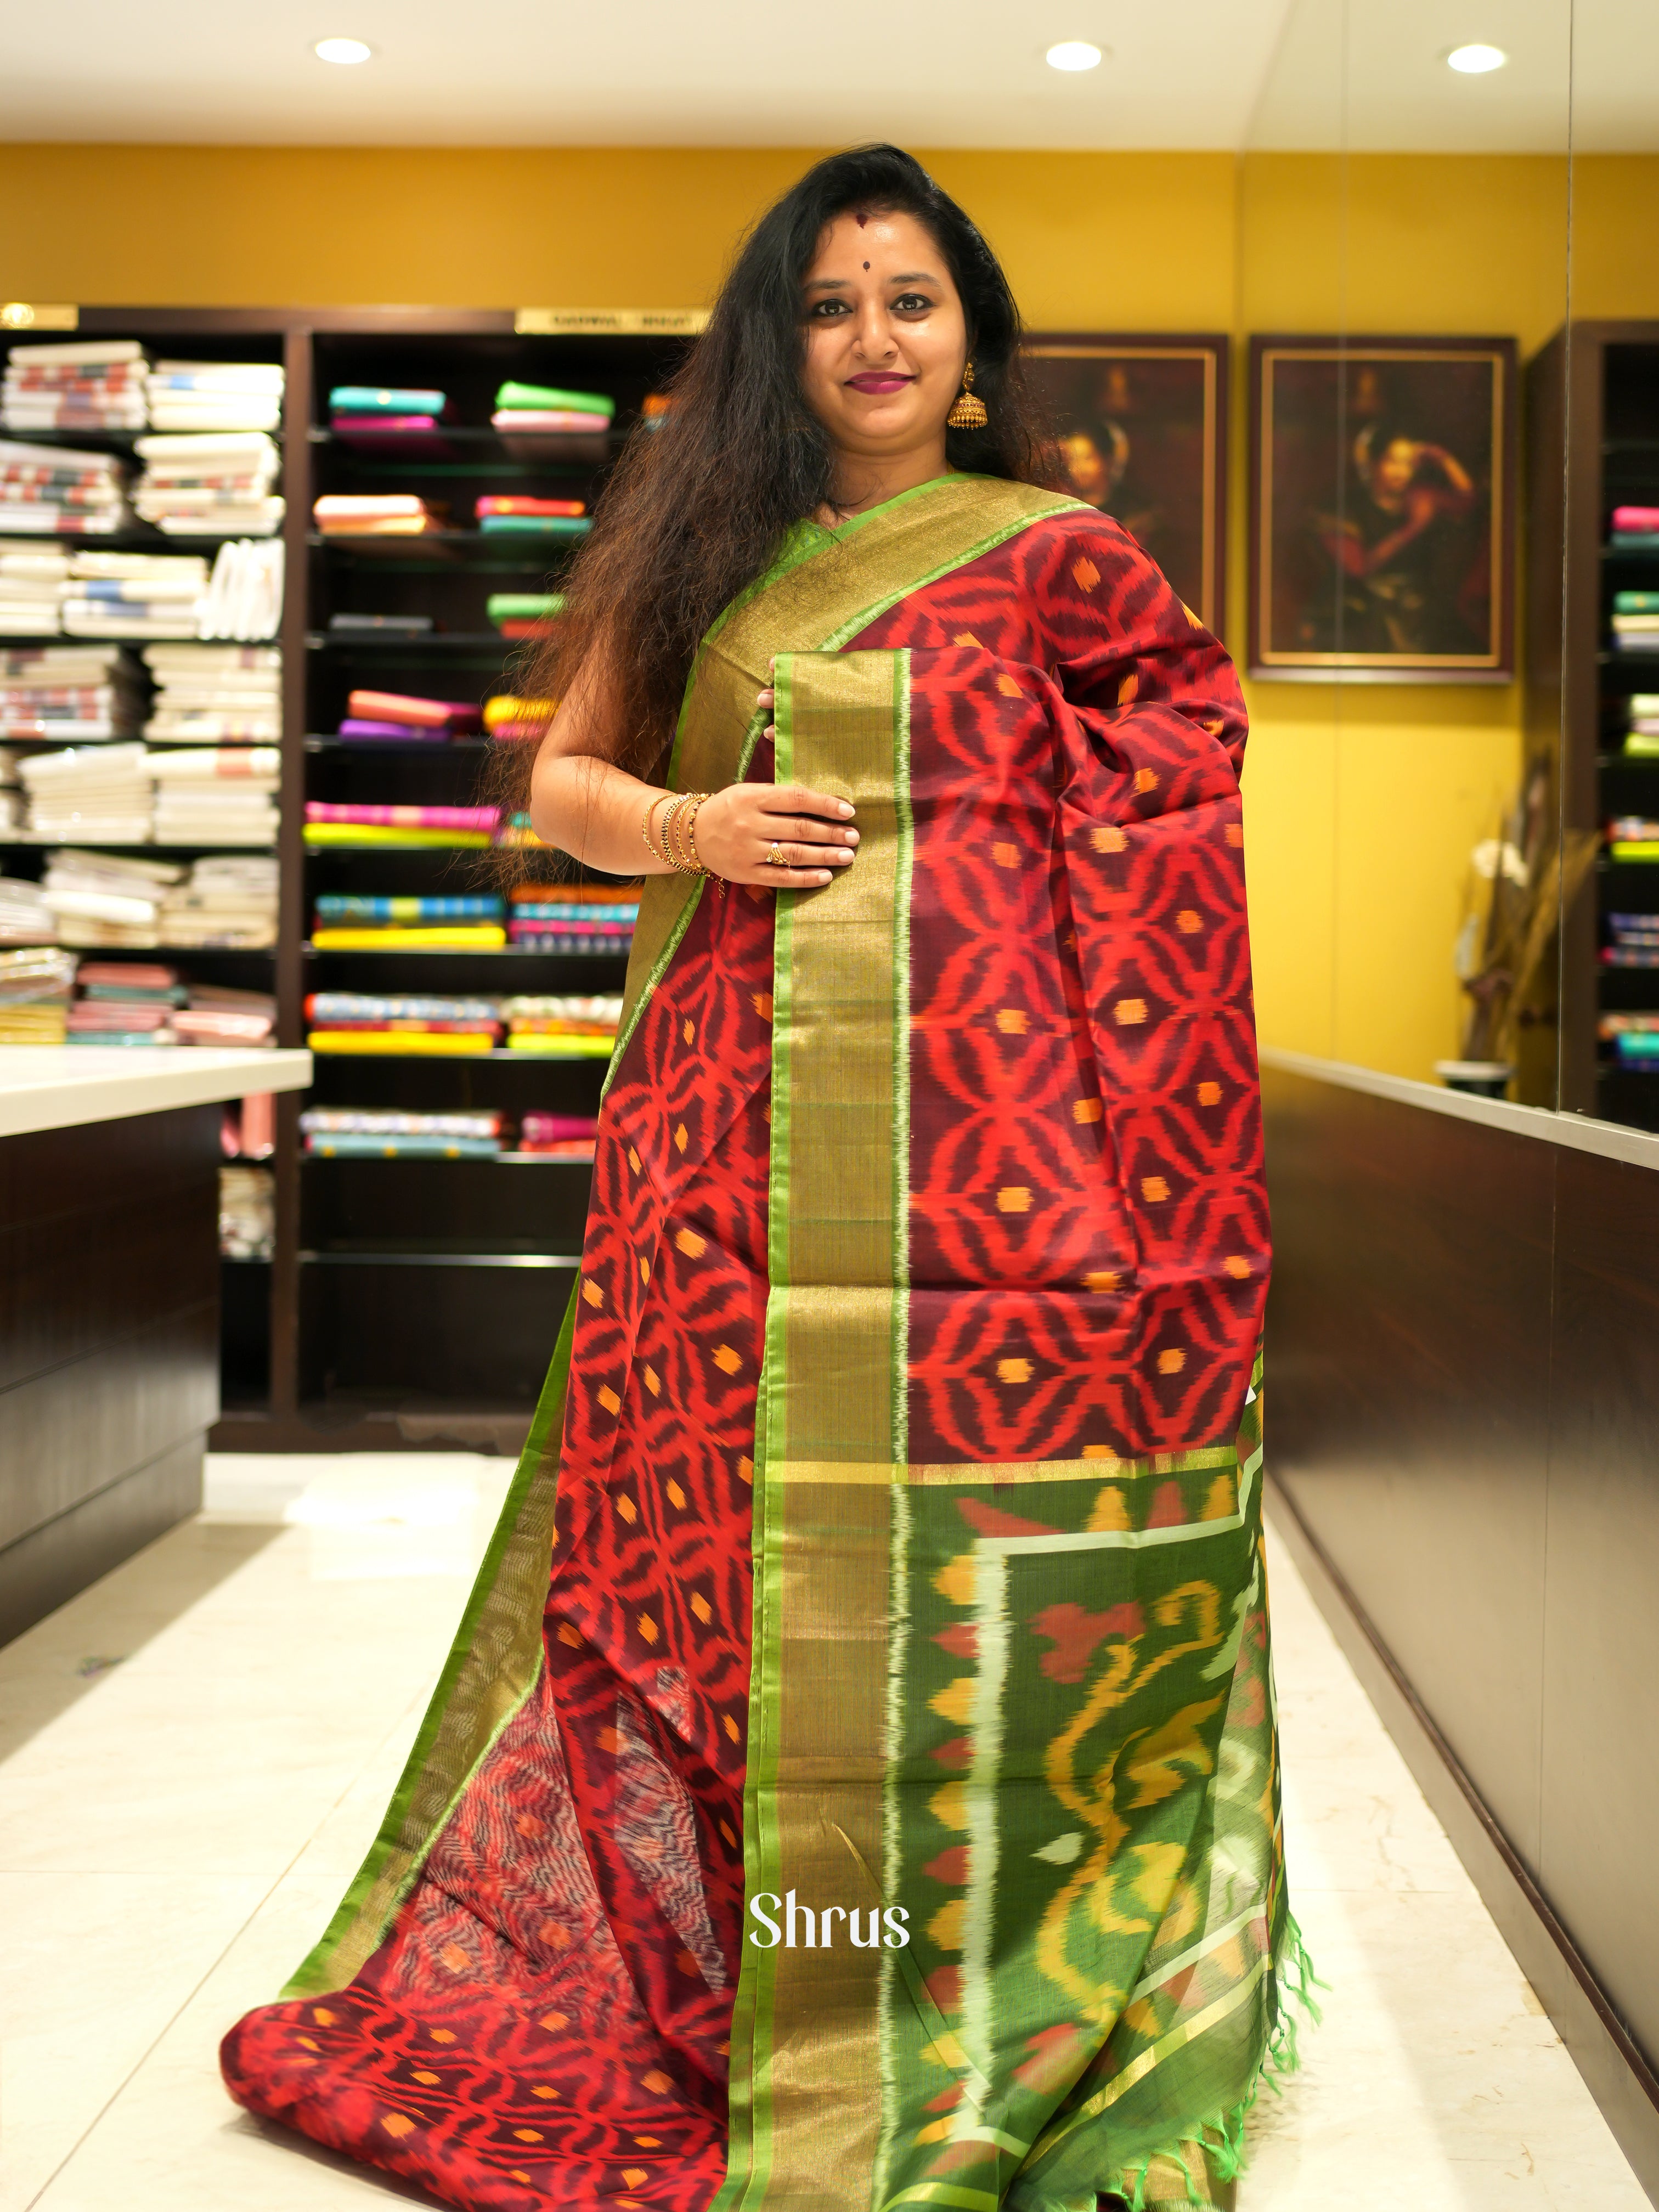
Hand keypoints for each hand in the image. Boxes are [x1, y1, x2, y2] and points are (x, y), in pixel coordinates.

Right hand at [691, 682, 858, 884]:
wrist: (691, 835)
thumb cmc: (729, 810)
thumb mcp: (748, 792)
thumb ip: (779, 796)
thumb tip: (822, 803)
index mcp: (752, 798)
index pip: (797, 799)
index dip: (825, 805)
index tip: (848, 812)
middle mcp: (750, 824)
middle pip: (799, 829)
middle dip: (831, 833)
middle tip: (854, 837)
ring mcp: (747, 851)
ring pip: (793, 854)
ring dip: (824, 855)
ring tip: (847, 855)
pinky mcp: (746, 874)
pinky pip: (781, 878)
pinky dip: (805, 878)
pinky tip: (826, 876)